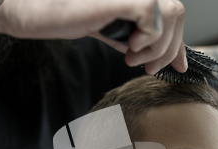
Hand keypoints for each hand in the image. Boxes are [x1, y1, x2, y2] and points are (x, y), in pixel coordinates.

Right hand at [0, 0, 186, 73]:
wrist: (39, 13)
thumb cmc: (73, 19)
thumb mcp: (120, 36)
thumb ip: (146, 43)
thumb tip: (176, 63)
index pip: (174, 16)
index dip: (178, 43)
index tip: (172, 66)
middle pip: (178, 14)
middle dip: (168, 49)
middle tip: (145, 67)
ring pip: (171, 15)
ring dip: (157, 47)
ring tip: (132, 58)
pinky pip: (153, 17)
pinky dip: (147, 39)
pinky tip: (128, 47)